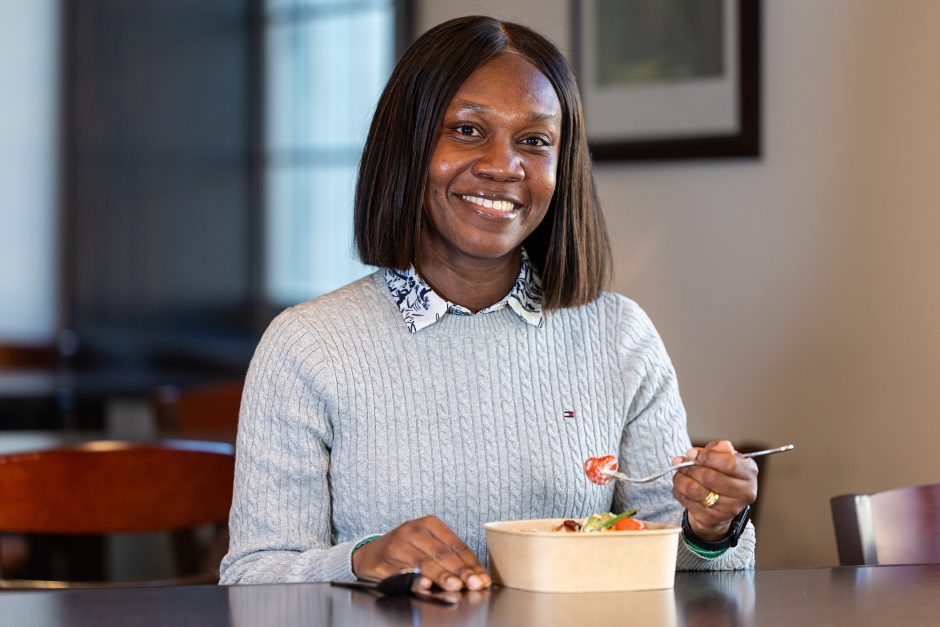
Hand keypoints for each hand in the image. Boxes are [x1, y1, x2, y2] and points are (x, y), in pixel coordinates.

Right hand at [351, 515, 490, 591]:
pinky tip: (424, 584)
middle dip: (460, 571)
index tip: (482, 579)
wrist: (371, 553)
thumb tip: (474, 577)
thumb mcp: (429, 545)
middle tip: (472, 584)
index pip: (456, 545)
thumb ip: (449, 558)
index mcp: (430, 523)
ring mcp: (398, 544)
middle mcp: (413, 530)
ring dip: (440, 575)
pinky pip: (402, 571)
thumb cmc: (407, 549)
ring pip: (424, 561)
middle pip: (442, 553)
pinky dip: (414, 579)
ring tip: (454, 585)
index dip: (471, 564)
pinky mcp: (385, 559)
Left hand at [671, 440, 756, 540]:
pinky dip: (679, 491)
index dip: (707, 457)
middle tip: (680, 462)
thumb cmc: (721, 474)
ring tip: (679, 473)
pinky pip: (688, 501)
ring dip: (681, 479)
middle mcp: (744, 492)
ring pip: (696, 490)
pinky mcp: (713, 519)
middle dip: (690, 468)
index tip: (691, 453)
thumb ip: (715, 449)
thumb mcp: (722, 457)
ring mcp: (729, 509)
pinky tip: (681, 487)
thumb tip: (698, 452)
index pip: (729, 464)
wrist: (721, 505)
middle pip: (710, 478)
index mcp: (749, 472)